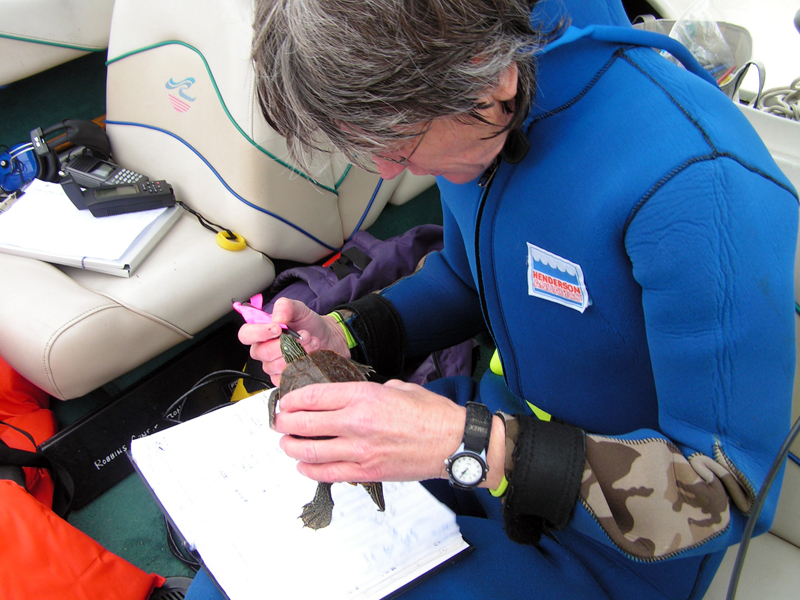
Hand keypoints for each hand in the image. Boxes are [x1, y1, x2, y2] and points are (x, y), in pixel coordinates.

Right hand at [238, 298, 349, 384]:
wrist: (328, 338)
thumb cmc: (310, 324)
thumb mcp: (299, 309)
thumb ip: (285, 306)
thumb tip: (276, 318)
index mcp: (262, 332)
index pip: (246, 334)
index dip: (259, 333)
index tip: (277, 328)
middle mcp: (264, 350)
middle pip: (261, 352)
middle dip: (285, 344)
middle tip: (303, 335)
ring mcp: (273, 366)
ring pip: (275, 366)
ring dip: (297, 353)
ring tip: (311, 342)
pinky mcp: (284, 378)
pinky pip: (285, 378)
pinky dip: (301, 365)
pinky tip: (310, 356)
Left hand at [273, 379, 467, 483]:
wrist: (453, 442)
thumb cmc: (431, 414)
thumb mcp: (397, 388)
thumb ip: (368, 392)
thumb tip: (349, 398)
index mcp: (364, 396)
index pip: (312, 396)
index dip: (292, 400)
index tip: (285, 401)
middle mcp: (357, 422)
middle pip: (303, 423)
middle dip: (284, 423)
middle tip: (280, 422)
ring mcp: (360, 450)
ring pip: (309, 452)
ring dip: (291, 448)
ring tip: (287, 444)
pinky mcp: (366, 472)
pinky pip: (327, 474)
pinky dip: (309, 470)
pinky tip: (303, 466)